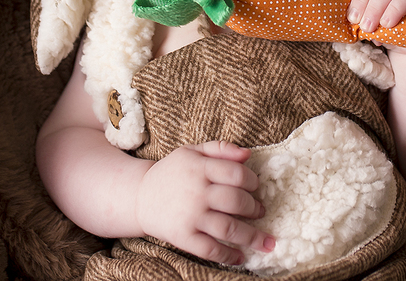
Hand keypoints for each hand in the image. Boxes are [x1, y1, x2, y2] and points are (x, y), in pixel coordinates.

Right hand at [135, 141, 274, 264]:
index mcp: (199, 167)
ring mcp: (190, 216)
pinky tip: (241, 258)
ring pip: (228, 228)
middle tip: (260, 211)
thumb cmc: (172, 172)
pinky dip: (228, 255)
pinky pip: (210, 249)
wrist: (139, 196)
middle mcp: (196, 191)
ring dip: (252, 237)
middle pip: (236, 201)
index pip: (236, 173)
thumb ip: (220, 148)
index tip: (256, 187)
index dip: (252, 181)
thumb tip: (248, 154)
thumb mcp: (192, 152)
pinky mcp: (183, 236)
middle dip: (254, 208)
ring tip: (266, 242)